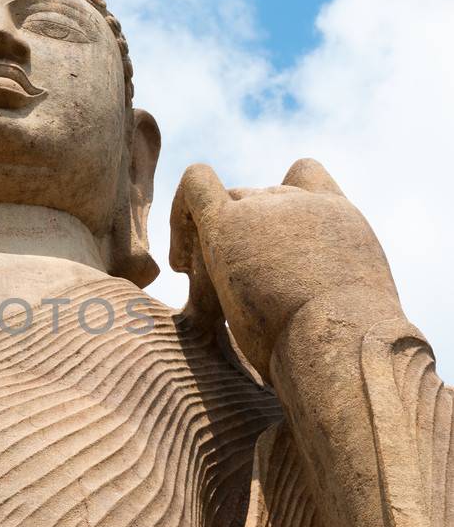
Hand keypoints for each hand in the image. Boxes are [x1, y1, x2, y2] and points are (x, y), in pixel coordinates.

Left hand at [170, 158, 402, 381]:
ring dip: (207, 237)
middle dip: (236, 232)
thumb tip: (302, 323)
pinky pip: (196, 186)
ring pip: (226, 200)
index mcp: (340, 220)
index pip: (305, 178)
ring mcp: (265, 209)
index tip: (266, 249)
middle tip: (223, 288)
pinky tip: (178, 264)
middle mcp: (303, 203)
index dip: (277, 202)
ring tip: (197, 282)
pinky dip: (179, 215)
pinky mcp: (227, 224)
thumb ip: (322, 290)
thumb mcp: (348, 309)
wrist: (341, 342)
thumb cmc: (348, 348)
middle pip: (255, 197)